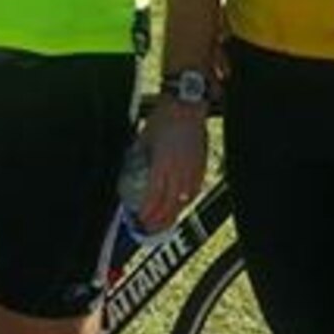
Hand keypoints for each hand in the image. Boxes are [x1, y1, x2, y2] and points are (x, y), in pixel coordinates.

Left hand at [131, 99, 208, 232]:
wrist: (187, 105)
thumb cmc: (163, 118)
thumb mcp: (145, 138)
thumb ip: (140, 156)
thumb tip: (131, 168)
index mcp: (162, 165)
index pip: (154, 197)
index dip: (147, 212)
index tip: (141, 219)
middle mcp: (178, 171)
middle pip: (170, 204)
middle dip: (160, 220)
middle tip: (151, 228)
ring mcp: (192, 169)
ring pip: (184, 200)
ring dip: (174, 213)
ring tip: (166, 221)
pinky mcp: (202, 165)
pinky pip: (195, 189)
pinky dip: (187, 200)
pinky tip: (181, 203)